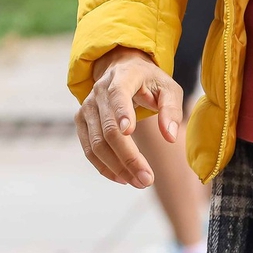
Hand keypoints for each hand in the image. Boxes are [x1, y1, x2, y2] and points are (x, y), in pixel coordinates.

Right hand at [77, 47, 183, 186]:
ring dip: (117, 168)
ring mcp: (87, 107)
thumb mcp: (168, 89)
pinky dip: (105, 168)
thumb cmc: (149, 82)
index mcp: (123, 77)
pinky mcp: (81, 121)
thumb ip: (171, 110)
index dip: (122, 112)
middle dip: (128, 157)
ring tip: (139, 182)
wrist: (122, 69)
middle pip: (109, 130)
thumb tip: (171, 137)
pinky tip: (123, 178)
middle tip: (147, 179)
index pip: (118, 94)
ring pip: (96, 144)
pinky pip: (89, 150)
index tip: (129, 131)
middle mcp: (99, 91)